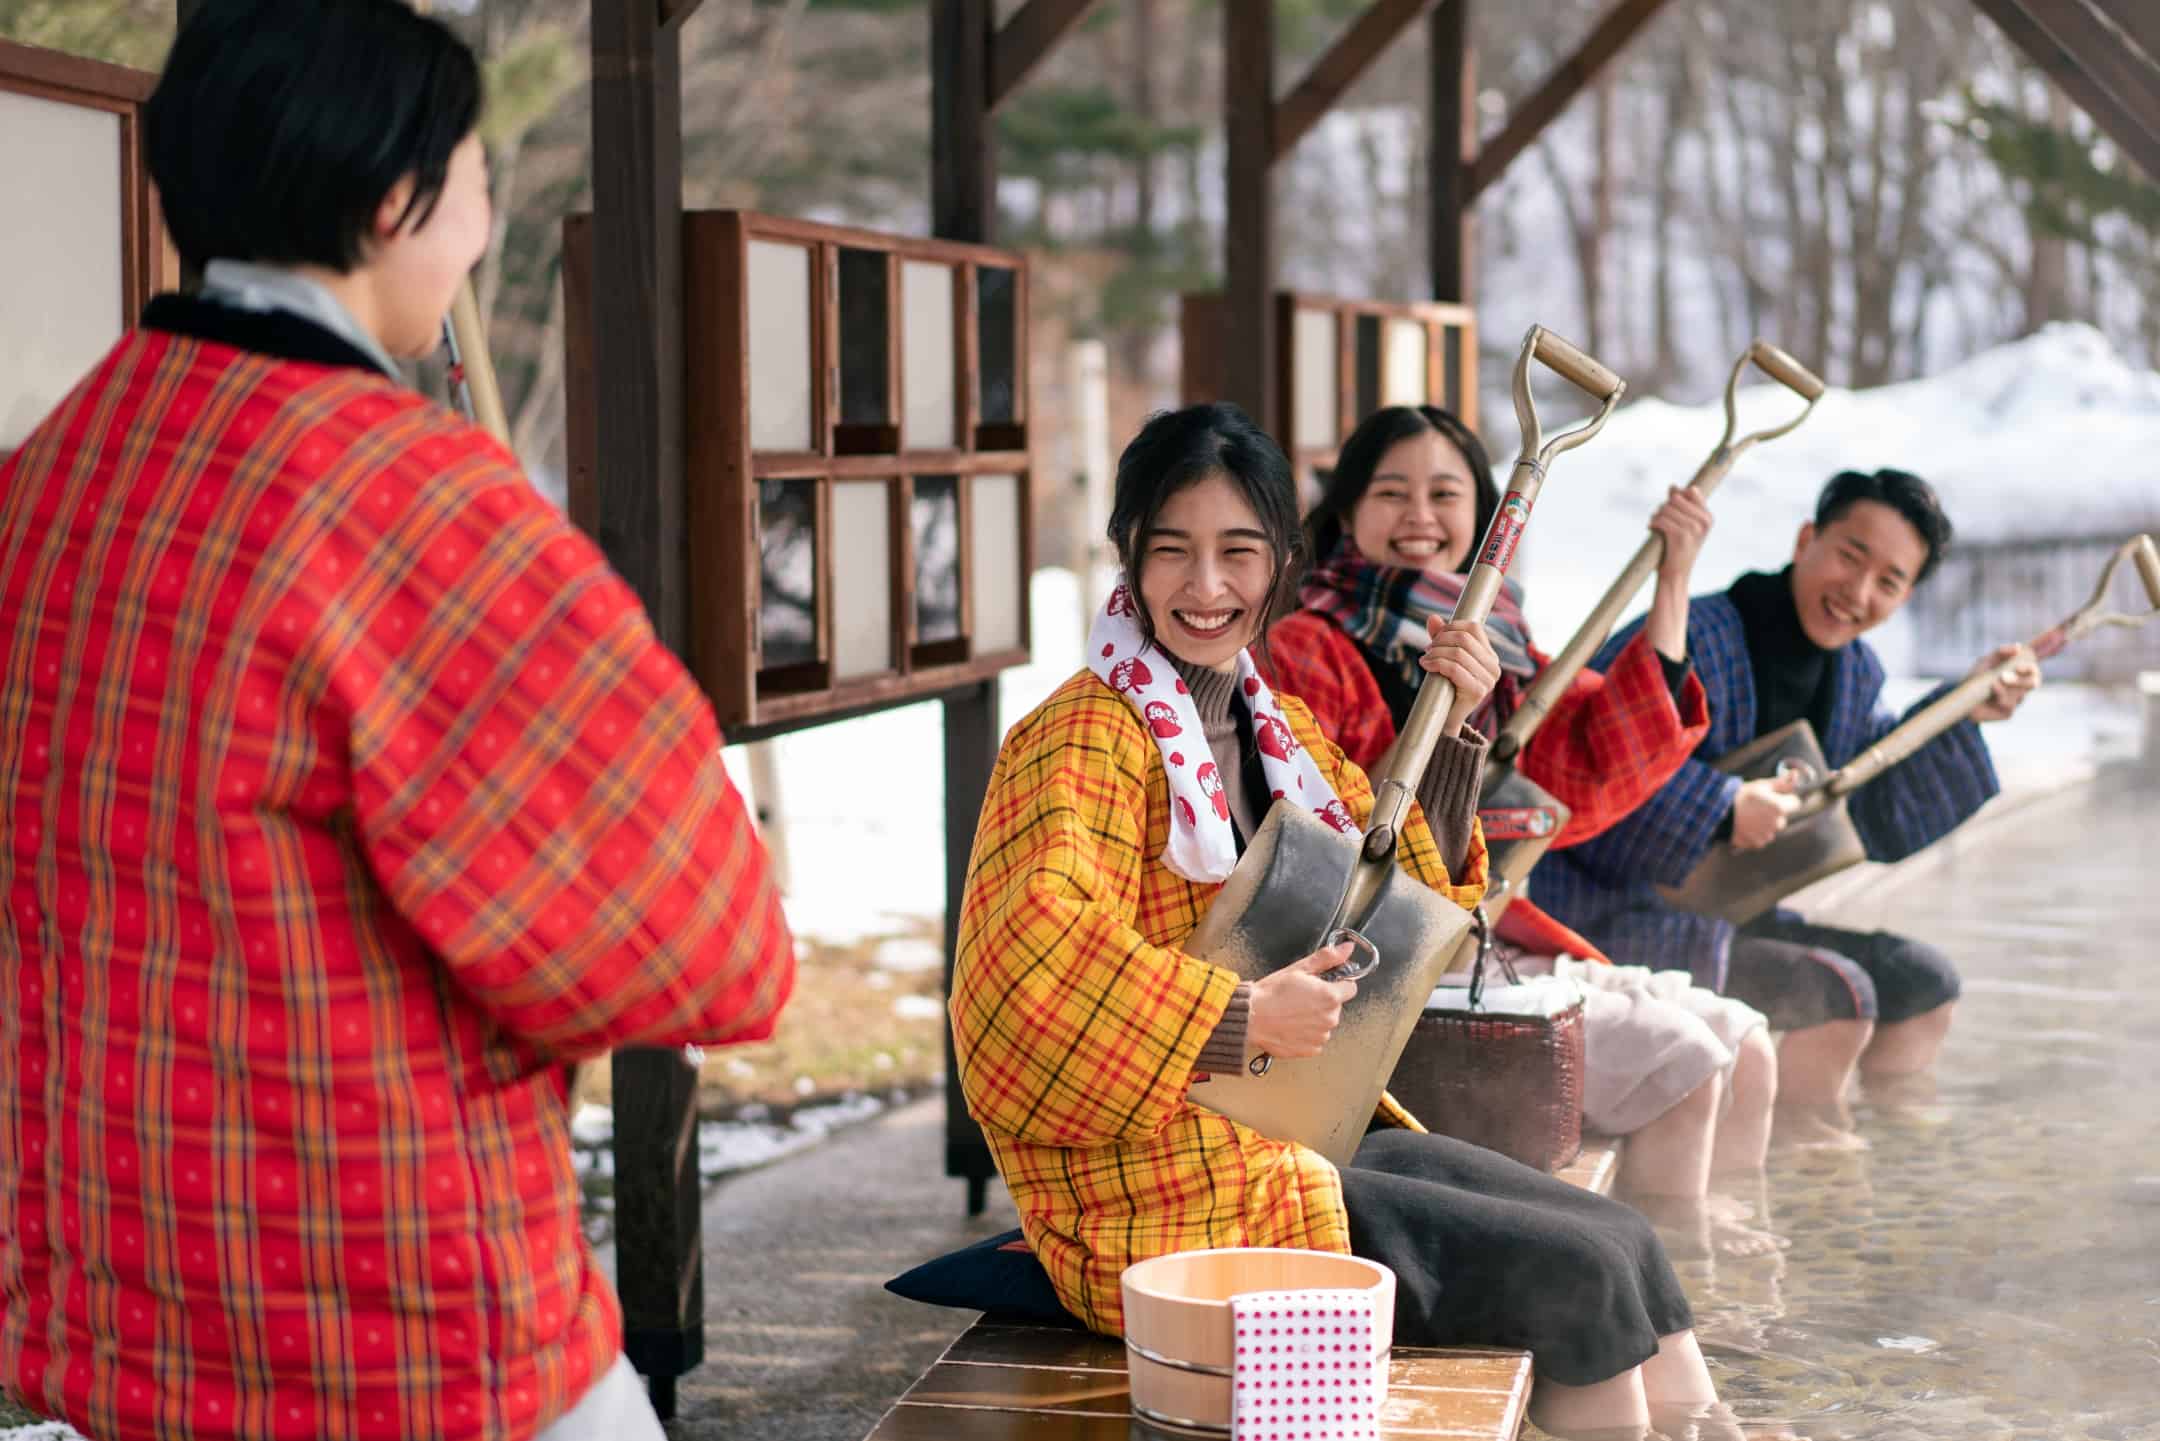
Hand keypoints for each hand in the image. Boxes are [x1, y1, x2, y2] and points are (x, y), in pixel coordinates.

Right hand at [1247, 944, 1358, 1060]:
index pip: (1350, 987)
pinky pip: (1316, 1038)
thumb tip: (1347, 948)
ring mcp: (1321, 1036)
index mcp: (1330, 996)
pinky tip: (1292, 1025)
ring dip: (1315, 1018)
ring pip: (1325, 1023)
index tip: (1323, 983)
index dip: (1337, 983)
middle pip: (1336, 1006)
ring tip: (1293, 1012)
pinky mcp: (1311, 1049)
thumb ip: (1327, 958)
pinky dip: (1307, 1033)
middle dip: (1323, 1001)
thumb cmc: (1271, 993)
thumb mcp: (1299, 969)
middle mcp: (1330, 1018)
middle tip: (1301, 997)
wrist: (1251, 1016)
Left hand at [1419, 616, 1501, 734]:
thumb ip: (1441, 638)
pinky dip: (1436, 663)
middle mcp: (1494, 667)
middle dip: (1440, 640)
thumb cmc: (1446, 687)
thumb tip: (1432, 617)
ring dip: (1435, 653)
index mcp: (1490, 656)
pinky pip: (1454, 669)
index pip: (1474, 628)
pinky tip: (1426, 665)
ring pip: (1458, 653)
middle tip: (1428, 649)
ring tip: (1425, 659)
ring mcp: (1488, 680)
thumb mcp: (1444, 658)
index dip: (1451, 627)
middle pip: (1464, 638)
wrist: (1446, 718)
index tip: (1436, 637)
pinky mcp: (1478, 691)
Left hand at [1649, 485, 1714, 588]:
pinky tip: (1651, 529)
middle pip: (1676, 498)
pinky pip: (1662, 520)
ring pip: (1666, 508)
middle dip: (1664, 507)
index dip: (1676, 496)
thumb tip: (1673, 486)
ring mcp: (1694, 529)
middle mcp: (1704, 521)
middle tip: (1659, 519)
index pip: (1691, 491)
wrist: (1676, 573)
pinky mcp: (1681, 536)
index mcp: (1708, 517)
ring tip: (1655, 524)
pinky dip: (1653, 523)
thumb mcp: (1683, 524)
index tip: (1670, 507)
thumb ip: (1680, 505)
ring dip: (1656, 515)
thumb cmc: (1677, 548)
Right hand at [1729, 774, 1799, 851]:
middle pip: (1782, 816)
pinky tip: (1746, 825)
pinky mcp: (1757, 843)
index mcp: (1780, 807)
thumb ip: (1782, 782)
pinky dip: (1756, 833)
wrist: (1718, 813)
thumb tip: (1796, 774)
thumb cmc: (1740, 796)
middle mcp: (1777, 823)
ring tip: (1749, 816)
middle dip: (1774, 812)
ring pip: (1772, 828)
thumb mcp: (1761, 785)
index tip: (1773, 796)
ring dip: (1765, 823)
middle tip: (1757, 806)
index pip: (1795, 803)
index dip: (1785, 798)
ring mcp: (1767, 835)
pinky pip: (1762, 837)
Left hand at [1969, 641, 2039, 722]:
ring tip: (1992, 684)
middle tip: (2003, 676)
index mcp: (2021, 672)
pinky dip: (1999, 698)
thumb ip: (2002, 652)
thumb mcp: (1987, 661)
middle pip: (2034, 683)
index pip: (2035, 668)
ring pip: (2020, 695)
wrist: (1963, 696)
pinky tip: (1991, 695)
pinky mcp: (2008, 713)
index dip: (2033, 666)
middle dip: (2019, 680)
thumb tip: (2017, 647)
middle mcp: (2022, 686)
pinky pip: (2009, 706)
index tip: (2019, 666)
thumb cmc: (1978, 676)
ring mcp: (2016, 700)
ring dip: (2005, 689)